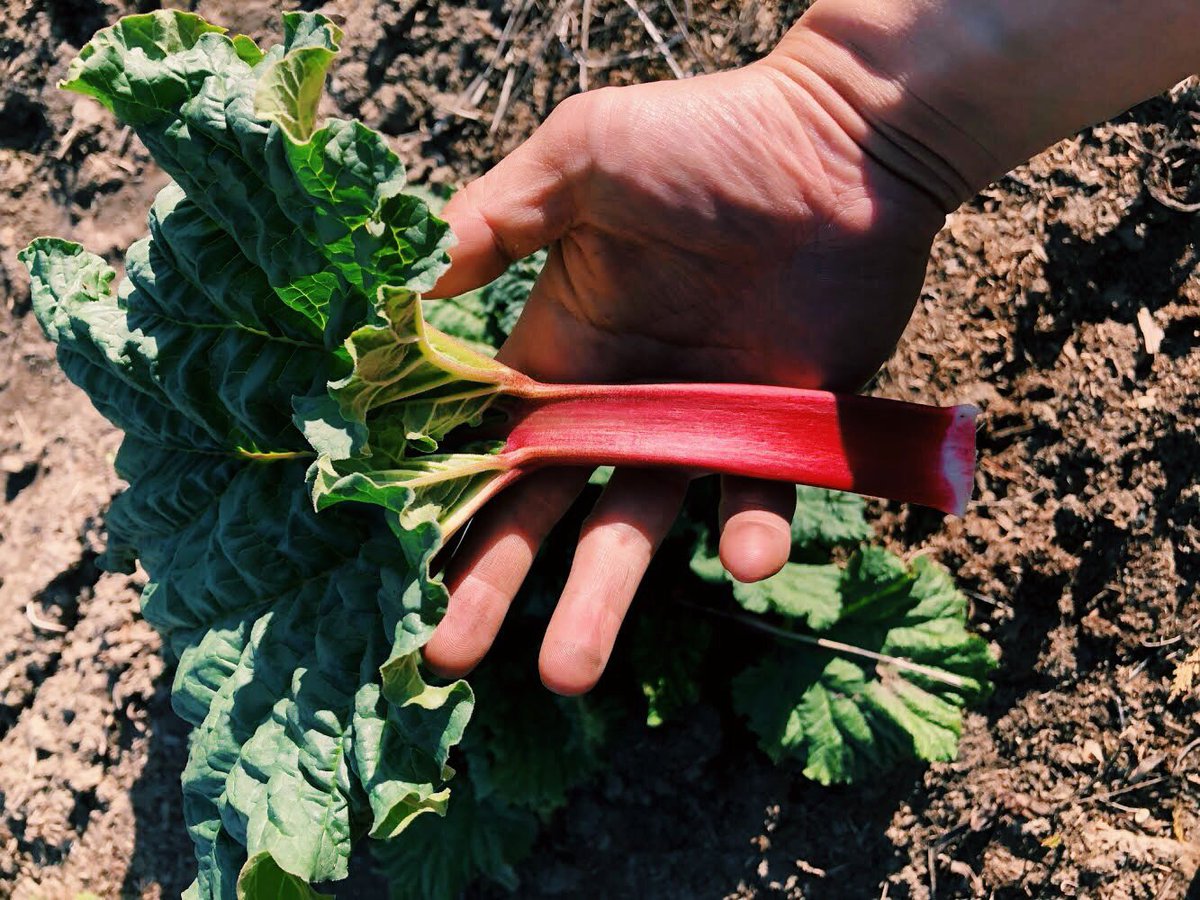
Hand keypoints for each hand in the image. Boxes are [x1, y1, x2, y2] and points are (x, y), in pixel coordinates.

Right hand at [420, 51, 951, 693]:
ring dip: (604, 599)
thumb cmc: (707, 139)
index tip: (407, 571)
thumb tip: (406, 285)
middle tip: (451, 659)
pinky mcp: (782, 433)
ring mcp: (701, 425)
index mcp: (564, 347)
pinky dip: (750, 532)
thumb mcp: (580, 157)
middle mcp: (624, 401)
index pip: (494, 441)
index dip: (452, 504)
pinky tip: (743, 560)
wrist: (843, 143)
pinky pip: (759, 497)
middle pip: (548, 509)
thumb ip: (495, 217)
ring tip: (568, 674)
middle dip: (498, 583)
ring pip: (641, 528)